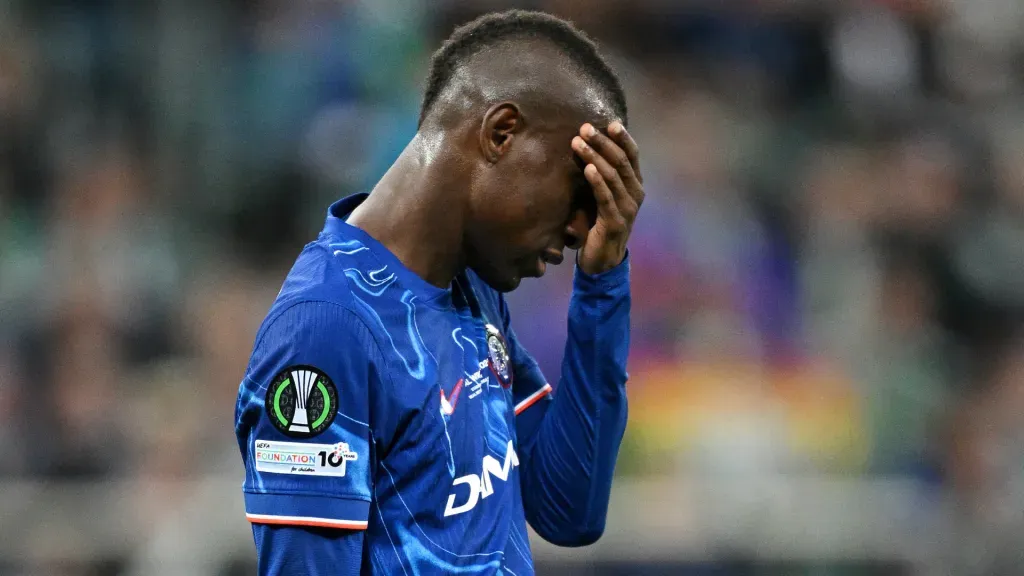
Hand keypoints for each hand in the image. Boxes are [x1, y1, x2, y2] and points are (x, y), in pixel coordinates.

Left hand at [571, 121, 643, 274]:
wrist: (602, 259)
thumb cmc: (599, 223)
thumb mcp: (603, 195)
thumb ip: (602, 175)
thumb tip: (586, 145)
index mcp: (635, 185)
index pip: (632, 155)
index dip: (623, 138)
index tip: (609, 122)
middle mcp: (635, 195)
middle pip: (621, 162)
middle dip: (603, 143)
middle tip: (585, 128)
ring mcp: (627, 209)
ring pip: (613, 176)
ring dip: (595, 157)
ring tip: (578, 143)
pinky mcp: (615, 222)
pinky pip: (606, 197)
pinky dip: (597, 181)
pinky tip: (587, 168)